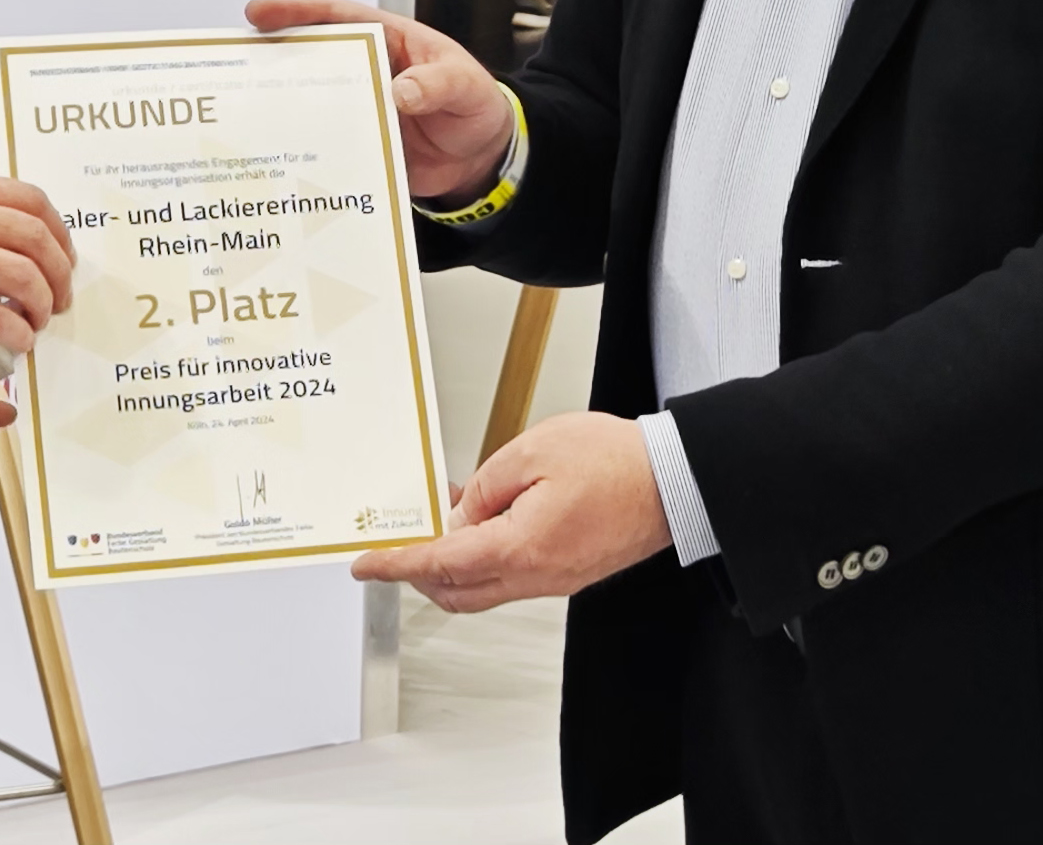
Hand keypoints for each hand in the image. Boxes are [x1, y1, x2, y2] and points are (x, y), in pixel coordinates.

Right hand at [0, 172, 74, 370]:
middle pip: (35, 238)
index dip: (60, 233)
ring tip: (36, 321)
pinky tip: (18, 340)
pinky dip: (21, 335)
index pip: (32, 200)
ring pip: (25, 278)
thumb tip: (45, 248)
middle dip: (59, 275)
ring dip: (43, 306)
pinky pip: (1, 319)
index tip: (65, 260)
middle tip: (61, 299)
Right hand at [243, 0, 511, 203]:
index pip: (338, 16)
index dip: (298, 12)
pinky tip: (278, 157)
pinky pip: (327, 143)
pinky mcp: (359, 145)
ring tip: (242, 111)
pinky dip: (304, 149)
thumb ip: (436, 84)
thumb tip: (400, 92)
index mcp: (388, 41)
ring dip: (282, 105)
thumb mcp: (466, 86)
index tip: (260, 13)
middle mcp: (367, 72)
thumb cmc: (477, 106)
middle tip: (233, 63)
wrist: (486, 161)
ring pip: (312, 101)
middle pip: (312, 57)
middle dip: (272, 57)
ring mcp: (360, 108)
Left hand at [350, 412, 671, 611]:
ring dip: (454, 564)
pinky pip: (513, 575)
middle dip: (419, 575)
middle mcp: (537, 575)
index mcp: (521, 547)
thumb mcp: (532, 451)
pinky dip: (486, 557)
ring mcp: (556, 579)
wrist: (675, 482)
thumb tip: (461, 513)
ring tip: (441, 522)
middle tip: (395, 548)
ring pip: (486, 587)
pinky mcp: (570, 572)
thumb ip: (486, 486)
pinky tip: (484, 522)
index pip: (440, 564)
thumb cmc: (615, 462)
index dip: (397, 566)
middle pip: (458, 590)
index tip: (367, 567)